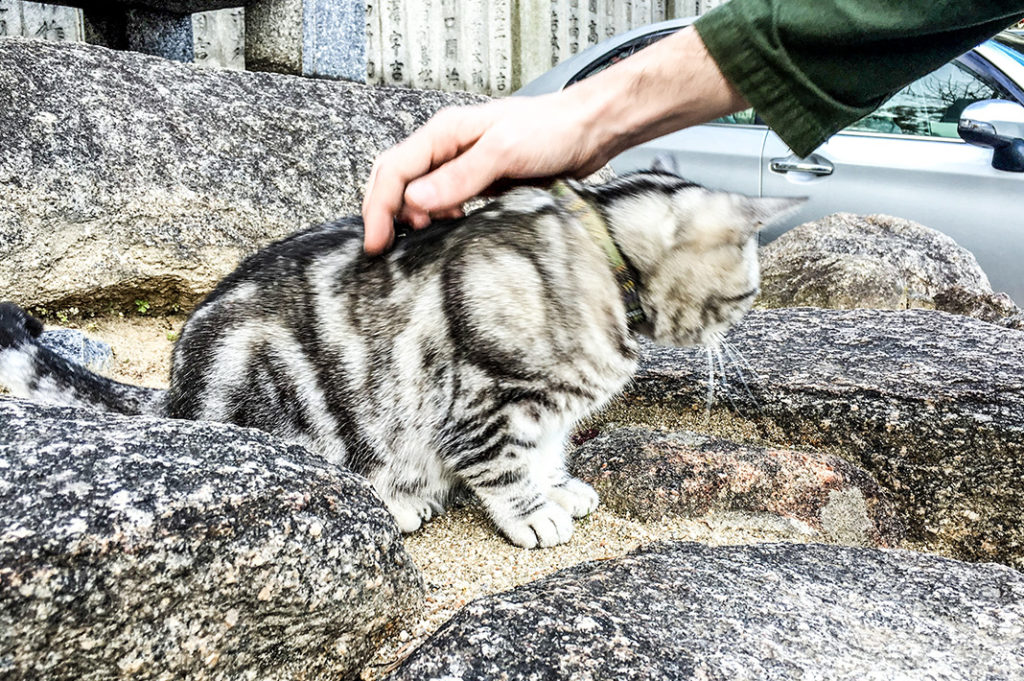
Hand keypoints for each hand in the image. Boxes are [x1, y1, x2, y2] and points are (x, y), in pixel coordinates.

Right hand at [361, 92, 612, 253]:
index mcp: (445, 133)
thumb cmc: (552, 130)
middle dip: (385, 212)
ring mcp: (463, 162)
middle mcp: (448, 145)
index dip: (379, 208)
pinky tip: (449, 226)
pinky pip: (445, 198)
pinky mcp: (480, 178)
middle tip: (384, 249)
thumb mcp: (504, 152)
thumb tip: (417, 201)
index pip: (394, 170)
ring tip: (420, 237)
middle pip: (397, 178)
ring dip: (411, 215)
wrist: (590, 130)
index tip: (377, 243)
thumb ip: (460, 176)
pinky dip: (437, 216)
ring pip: (419, 190)